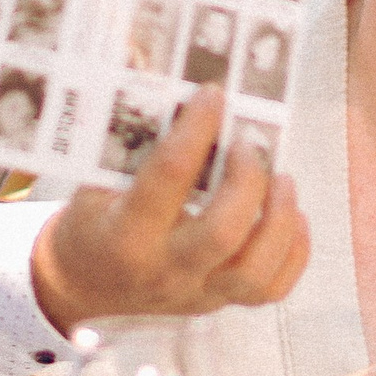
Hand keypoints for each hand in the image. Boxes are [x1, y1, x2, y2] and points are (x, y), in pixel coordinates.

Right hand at [31, 90, 309, 334]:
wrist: (82, 283)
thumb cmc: (93, 218)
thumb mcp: (95, 180)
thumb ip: (132, 139)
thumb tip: (167, 73)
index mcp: (124, 235)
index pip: (168, 179)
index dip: (196, 129)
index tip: (213, 94)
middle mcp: (164, 270)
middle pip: (223, 232)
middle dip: (247, 181)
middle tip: (249, 145)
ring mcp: (195, 292)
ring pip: (255, 272)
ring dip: (279, 219)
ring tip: (282, 179)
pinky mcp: (218, 302)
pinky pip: (272, 289)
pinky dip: (293, 250)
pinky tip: (291, 215)